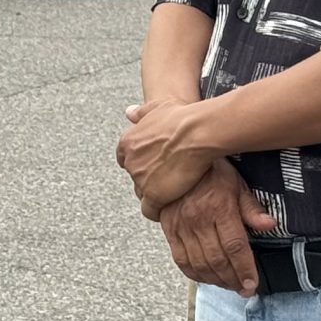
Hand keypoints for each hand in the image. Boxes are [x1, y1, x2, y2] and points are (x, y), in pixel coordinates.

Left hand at [118, 98, 219, 215]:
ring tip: (172, 190)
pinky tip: (169, 207)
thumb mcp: (156, 108)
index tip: (152, 163)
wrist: (196, 133)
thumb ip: (140, 113)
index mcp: (128, 143)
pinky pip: (150, 210)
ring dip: (155, 193)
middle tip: (167, 175)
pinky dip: (157, 211)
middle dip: (148, 177)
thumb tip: (129, 112)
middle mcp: (130, 162)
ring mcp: (140, 180)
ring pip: (143, 193)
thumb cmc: (181, 118)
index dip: (140, 161)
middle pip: (135, 176)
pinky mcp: (154, 196)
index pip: (124, 158)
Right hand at [157, 160, 274, 296]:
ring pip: (199, 264)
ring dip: (216, 280)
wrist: (175, 160)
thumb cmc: (211, 171)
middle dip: (233, 279)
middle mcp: (199, 220)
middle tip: (244, 289)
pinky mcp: (169, 230)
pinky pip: (181, 260)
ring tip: (229, 285)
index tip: (252, 283)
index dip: (245, 269)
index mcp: (219, 208)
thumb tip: (270, 225)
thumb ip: (251, 208)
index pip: (235, 246)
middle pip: (218, 259)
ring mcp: (182, 227)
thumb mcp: (237, 183)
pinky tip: (206, 278)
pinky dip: (194, 274)